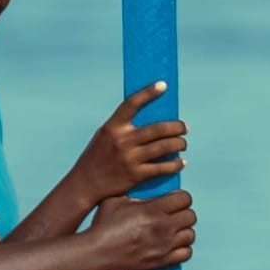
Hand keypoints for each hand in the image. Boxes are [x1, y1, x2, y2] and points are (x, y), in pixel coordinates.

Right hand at [65, 82, 186, 203]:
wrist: (85, 184)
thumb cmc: (97, 157)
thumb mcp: (104, 136)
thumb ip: (122, 127)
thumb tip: (152, 118)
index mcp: (112, 127)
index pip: (132, 103)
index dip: (148, 92)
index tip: (163, 85)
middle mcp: (122, 140)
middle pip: (158, 128)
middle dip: (176, 127)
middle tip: (184, 127)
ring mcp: (130, 158)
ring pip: (164, 146)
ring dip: (179, 143)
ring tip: (183, 143)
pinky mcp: (136, 175)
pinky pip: (163, 167)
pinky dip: (175, 164)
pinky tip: (181, 162)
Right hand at [83, 190, 195, 269]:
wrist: (95, 253)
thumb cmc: (102, 226)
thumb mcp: (116, 201)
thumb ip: (137, 196)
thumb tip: (149, 194)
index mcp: (152, 210)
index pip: (184, 199)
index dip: (181, 197)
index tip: (174, 199)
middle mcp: (162, 227)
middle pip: (191, 216)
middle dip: (183, 213)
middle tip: (174, 214)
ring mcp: (164, 246)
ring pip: (190, 235)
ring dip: (183, 231)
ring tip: (173, 230)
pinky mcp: (162, 261)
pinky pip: (186, 253)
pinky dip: (182, 249)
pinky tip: (173, 245)